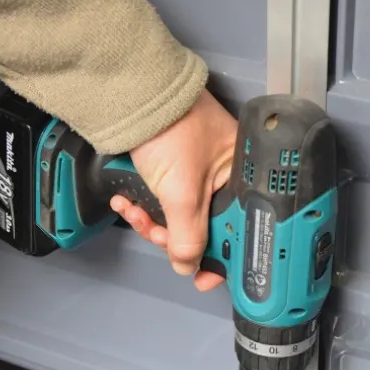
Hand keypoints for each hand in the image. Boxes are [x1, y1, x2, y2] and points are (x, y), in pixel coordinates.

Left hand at [109, 89, 236, 291]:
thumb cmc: (170, 125)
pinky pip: (162, 204)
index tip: (203, 277)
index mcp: (240, 180)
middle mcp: (222, 178)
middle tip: (159, 238)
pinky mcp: (170, 173)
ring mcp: (195, 175)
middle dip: (174, 238)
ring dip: (153, 224)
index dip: (219, 256)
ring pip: (178, 220)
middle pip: (204, 229)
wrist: (132, 93)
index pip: (236, 229)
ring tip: (137, 215)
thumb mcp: (182, 192)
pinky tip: (128, 203)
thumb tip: (188, 264)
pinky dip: (144, 209)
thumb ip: (188, 236)